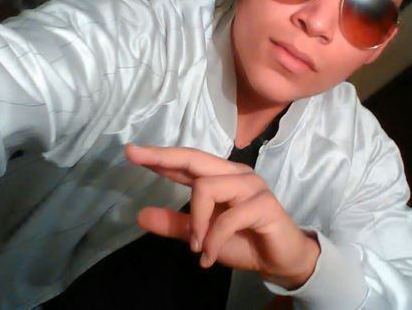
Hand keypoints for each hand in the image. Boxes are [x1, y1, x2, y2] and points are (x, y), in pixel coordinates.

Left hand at [125, 144, 320, 288]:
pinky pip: (228, 217)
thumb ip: (175, 224)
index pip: (186, 162)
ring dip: (195, 221)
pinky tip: (208, 258)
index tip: (131, 151)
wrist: (281, 260)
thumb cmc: (244, 241)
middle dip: (164, 157)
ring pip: (207, 187)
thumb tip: (140, 215)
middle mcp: (235, 174)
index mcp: (221, 178)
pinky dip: (213, 240)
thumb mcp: (202, 236)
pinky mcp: (264, 204)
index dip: (159, 156)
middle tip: (136, 158)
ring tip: (196, 246)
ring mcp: (252, 186)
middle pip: (195, 160)